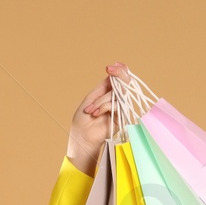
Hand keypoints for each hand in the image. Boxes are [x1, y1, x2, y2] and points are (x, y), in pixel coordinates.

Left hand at [66, 61, 129, 175]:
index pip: (119, 79)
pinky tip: (95, 113)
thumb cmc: (83, 120)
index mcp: (109, 94)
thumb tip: (113, 75)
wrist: (82, 138)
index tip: (111, 66)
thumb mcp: (91, 99)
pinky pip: (115, 105)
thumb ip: (103, 88)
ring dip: (101, 100)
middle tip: (109, 69)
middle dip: (118, 74)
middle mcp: (117, 99)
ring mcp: (120, 108)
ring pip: (118, 94)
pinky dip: (103, 107)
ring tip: (90, 110)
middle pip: (124, 83)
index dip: (119, 71)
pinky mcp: (122, 117)